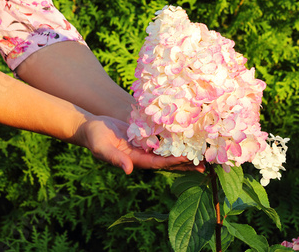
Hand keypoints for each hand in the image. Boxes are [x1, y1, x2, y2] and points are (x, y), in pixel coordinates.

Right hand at [80, 116, 205, 173]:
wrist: (91, 127)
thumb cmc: (95, 138)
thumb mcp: (102, 148)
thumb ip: (115, 159)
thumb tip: (128, 171)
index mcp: (136, 160)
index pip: (159, 163)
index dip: (174, 162)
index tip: (189, 159)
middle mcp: (144, 155)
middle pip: (169, 160)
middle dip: (186, 162)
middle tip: (207, 164)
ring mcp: (146, 145)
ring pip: (169, 150)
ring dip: (185, 151)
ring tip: (205, 152)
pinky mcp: (146, 135)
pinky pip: (163, 137)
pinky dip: (176, 138)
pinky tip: (189, 135)